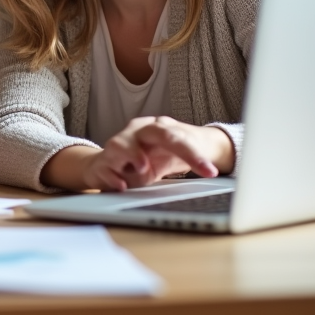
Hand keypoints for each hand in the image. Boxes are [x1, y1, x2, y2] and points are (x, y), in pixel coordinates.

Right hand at [82, 117, 233, 190]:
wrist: (109, 164)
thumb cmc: (143, 160)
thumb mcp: (166, 159)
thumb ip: (184, 161)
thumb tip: (212, 171)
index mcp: (156, 129)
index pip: (178, 137)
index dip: (196, 155)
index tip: (211, 172)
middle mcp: (137, 133)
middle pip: (159, 133)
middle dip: (183, 150)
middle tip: (201, 168)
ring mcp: (118, 145)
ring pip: (122, 143)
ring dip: (133, 154)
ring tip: (144, 168)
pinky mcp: (102, 162)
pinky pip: (105, 166)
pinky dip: (113, 176)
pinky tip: (122, 185)